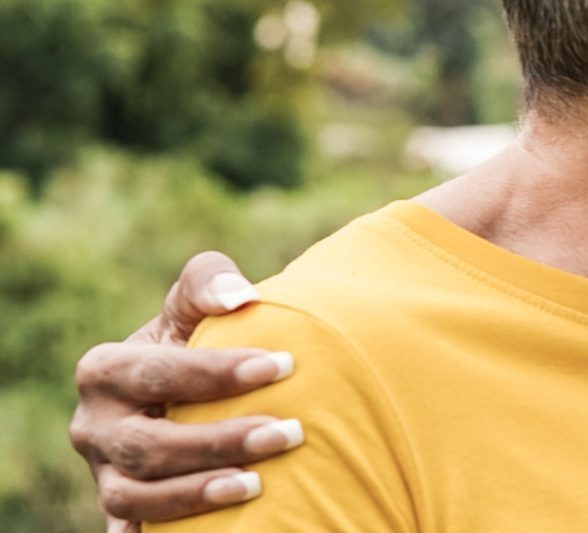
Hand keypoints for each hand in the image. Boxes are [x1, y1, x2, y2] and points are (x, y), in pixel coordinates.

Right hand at [68, 252, 299, 529]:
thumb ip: (208, 283)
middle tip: (289, 432)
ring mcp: (104, 474)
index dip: (216, 372)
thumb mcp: (192, 308)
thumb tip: (240, 297)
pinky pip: (132, 530)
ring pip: (134, 496)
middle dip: (218, 440)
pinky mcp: (123, 509)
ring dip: (196, 494)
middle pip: (146, 444)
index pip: (155, 373)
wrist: (185, 393)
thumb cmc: (194, 341)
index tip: (283, 365)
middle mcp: (93, 427)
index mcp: (104, 370)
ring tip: (257, 485)